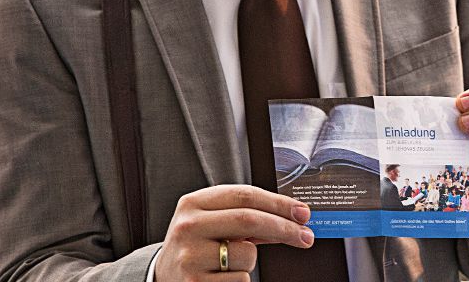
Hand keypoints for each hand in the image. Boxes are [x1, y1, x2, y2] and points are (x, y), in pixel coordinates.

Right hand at [154, 184, 313, 280]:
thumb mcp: (213, 223)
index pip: (245, 195)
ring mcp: (189, 256)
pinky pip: (240, 280)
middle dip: (284, 228)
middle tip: (305, 235)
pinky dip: (240, 279)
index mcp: (193, 203)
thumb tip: (293, 219)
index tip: (303, 213)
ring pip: (247, 254)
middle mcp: (188, 227)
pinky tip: (222, 277)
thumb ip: (246, 216)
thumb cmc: (197, 245)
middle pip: (249, 220)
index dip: (279, 203)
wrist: (163, 277)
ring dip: (252, 260)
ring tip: (231, 262)